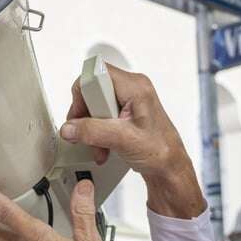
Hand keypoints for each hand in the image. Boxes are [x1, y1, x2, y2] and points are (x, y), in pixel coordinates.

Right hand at [61, 65, 204, 217]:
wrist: (169, 167)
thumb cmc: (161, 151)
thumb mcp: (123, 140)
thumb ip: (93, 131)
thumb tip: (71, 127)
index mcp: (135, 86)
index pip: (96, 73)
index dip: (84, 94)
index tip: (83, 114)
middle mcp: (131, 89)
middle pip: (92, 91)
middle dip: (86, 116)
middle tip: (92, 132)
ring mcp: (128, 101)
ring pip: (94, 106)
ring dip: (91, 128)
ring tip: (99, 144)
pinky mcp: (124, 113)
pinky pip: (100, 116)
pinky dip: (97, 132)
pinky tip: (103, 146)